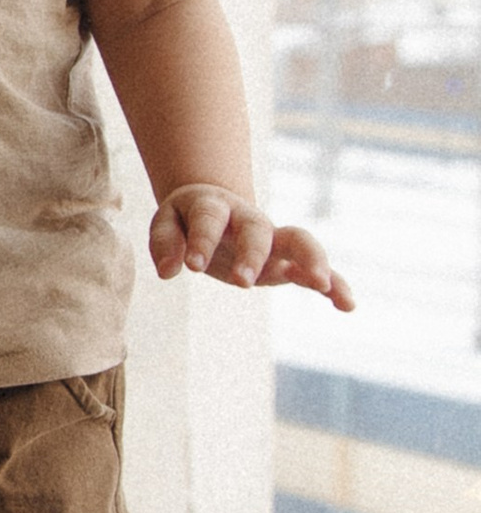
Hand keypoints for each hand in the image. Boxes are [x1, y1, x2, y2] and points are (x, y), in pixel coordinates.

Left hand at [150, 186, 354, 306]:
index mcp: (216, 207)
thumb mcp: (167, 223)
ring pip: (300, 242)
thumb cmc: (187, 218)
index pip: (210, 220)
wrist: (215, 206)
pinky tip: (347, 305)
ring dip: (311, 260)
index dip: (202, 241)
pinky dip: (334, 285)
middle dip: (252, 254)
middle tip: (241, 283)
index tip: (192, 267)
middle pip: (259, 230)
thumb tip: (168, 271)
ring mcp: (273, 241)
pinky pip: (316, 270)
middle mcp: (250, 221)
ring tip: (320, 284)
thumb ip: (165, 244)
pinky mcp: (287, 262)